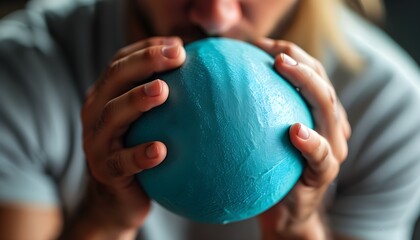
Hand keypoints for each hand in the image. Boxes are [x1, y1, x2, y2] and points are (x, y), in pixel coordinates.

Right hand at [79, 37, 185, 237]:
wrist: (116, 200)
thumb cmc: (139, 152)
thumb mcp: (148, 123)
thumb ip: (164, 100)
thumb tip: (207, 78)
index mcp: (107, 95)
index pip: (122, 61)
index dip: (147, 48)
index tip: (180, 44)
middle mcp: (96, 112)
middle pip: (115, 78)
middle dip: (144, 62)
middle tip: (177, 56)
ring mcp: (96, 142)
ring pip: (111, 115)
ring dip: (136, 100)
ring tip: (162, 91)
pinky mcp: (105, 171)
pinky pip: (121, 162)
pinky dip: (138, 155)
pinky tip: (160, 150)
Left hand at [253, 38, 350, 238]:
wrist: (285, 213)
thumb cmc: (269, 173)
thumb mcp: (260, 141)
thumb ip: (252, 117)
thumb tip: (212, 91)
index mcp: (315, 115)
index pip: (310, 74)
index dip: (291, 53)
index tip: (261, 43)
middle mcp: (328, 126)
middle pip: (322, 83)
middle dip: (301, 61)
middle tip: (274, 51)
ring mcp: (331, 148)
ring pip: (328, 109)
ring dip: (308, 84)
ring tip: (285, 67)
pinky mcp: (325, 173)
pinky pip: (321, 154)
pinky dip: (311, 141)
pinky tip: (295, 130)